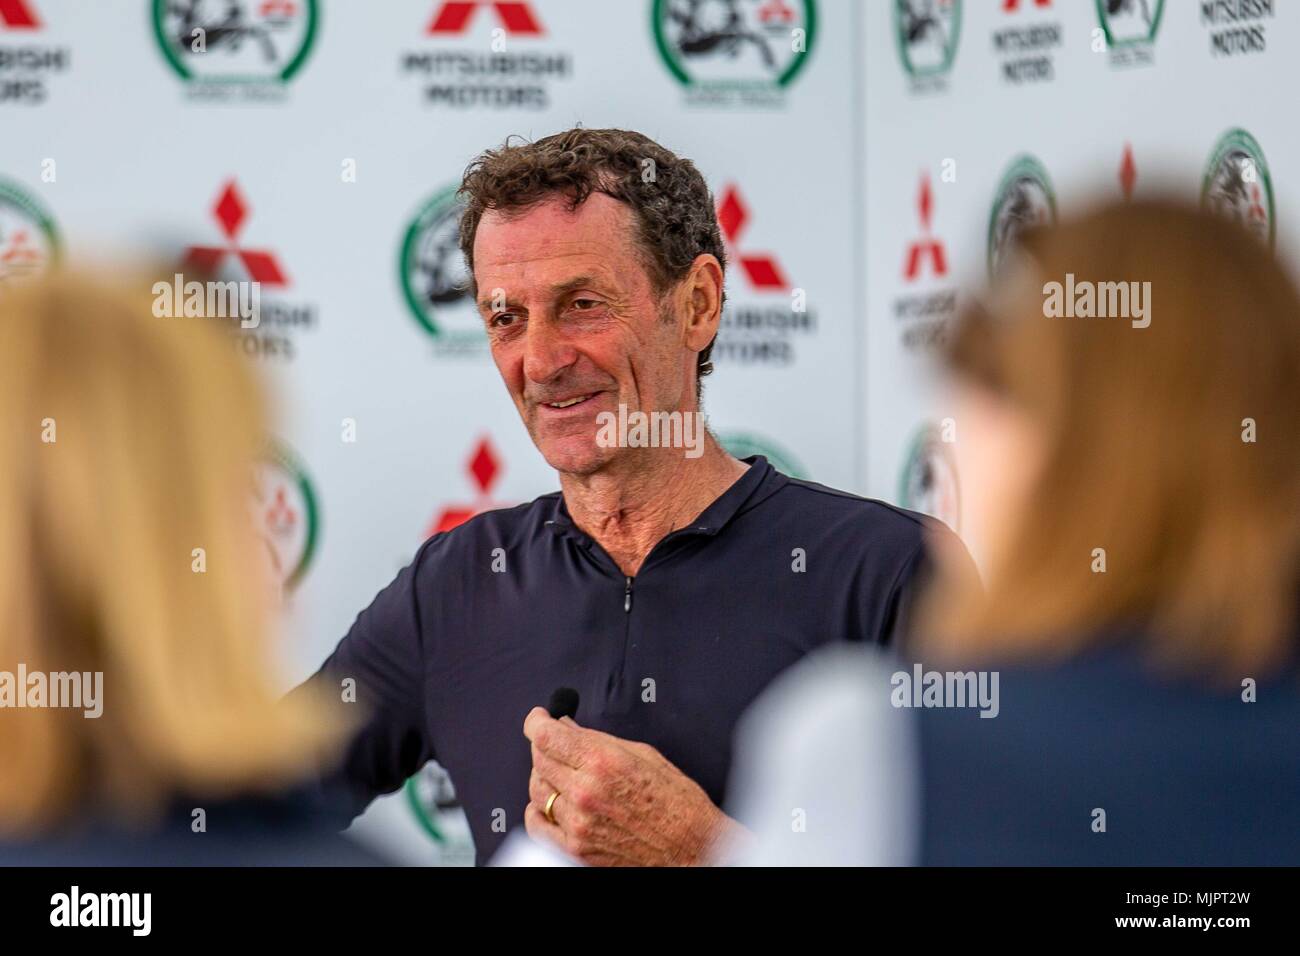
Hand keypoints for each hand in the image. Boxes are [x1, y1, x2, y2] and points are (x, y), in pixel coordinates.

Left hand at [522, 707, 743, 865]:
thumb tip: (569, 729)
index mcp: (603, 762)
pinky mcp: (575, 849)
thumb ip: (599, 741)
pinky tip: (550, 802)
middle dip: (542, 745)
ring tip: (559, 771)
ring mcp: (578, 823)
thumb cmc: (678, 803)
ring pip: (536, 790)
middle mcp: (585, 791)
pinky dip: (537, 811)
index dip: (536, 722)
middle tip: (553, 741)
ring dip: (543, 776)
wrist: (692, 849)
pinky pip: (538, 825)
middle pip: (539, 759)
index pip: (547, 736)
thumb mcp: (644, 755)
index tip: (538, 719)